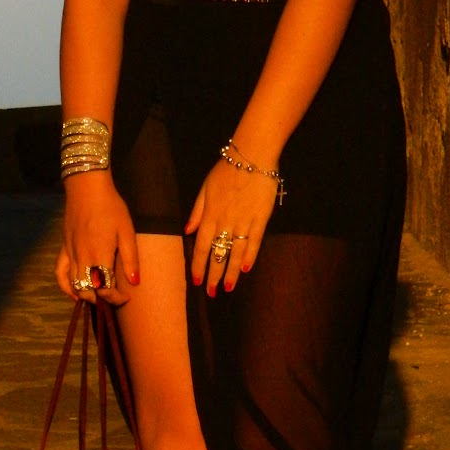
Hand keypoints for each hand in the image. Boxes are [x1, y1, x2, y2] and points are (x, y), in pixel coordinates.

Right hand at [56, 172, 139, 304]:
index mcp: (99, 255)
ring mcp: (70, 254)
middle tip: (113, 297)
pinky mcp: (63, 248)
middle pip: (88, 290)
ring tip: (98, 297)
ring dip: (85, 295)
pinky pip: (59, 273)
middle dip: (101, 300)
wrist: (87, 188)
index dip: (115, 298)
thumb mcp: (126, 231)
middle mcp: (82, 258)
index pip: (104, 288)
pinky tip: (74, 292)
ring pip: (73, 285)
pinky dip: (65, 286)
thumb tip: (135, 282)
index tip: (125, 297)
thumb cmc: (111, 207)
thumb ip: (130, 258)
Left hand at [185, 157, 278, 296]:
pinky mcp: (261, 219)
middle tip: (212, 292)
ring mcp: (244, 221)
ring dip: (231, 272)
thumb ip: (197, 211)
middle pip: (218, 254)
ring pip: (235, 253)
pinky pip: (254, 242)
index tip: (197, 281)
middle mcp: (225, 222)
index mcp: (210, 214)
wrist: (252, 157)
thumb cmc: (226, 170)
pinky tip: (245, 269)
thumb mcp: (205, 187)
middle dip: (213, 275)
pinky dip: (250, 256)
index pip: (202, 246)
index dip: (199, 265)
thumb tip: (188, 231)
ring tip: (228, 288)